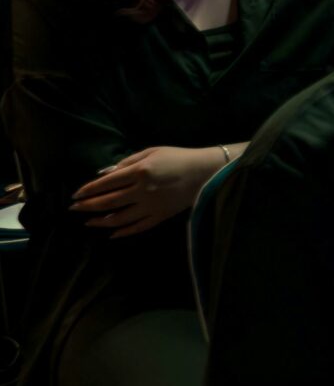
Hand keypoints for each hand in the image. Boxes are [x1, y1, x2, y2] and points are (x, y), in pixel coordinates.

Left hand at [70, 146, 225, 236]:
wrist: (208, 171)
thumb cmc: (179, 157)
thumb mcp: (152, 151)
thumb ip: (127, 162)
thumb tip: (105, 174)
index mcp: (140, 171)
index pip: (106, 183)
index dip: (88, 190)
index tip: (75, 195)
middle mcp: (143, 190)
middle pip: (109, 202)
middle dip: (88, 206)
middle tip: (74, 209)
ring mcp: (152, 205)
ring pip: (120, 218)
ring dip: (101, 221)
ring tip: (89, 222)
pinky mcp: (161, 216)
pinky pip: (139, 227)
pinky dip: (124, 232)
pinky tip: (113, 234)